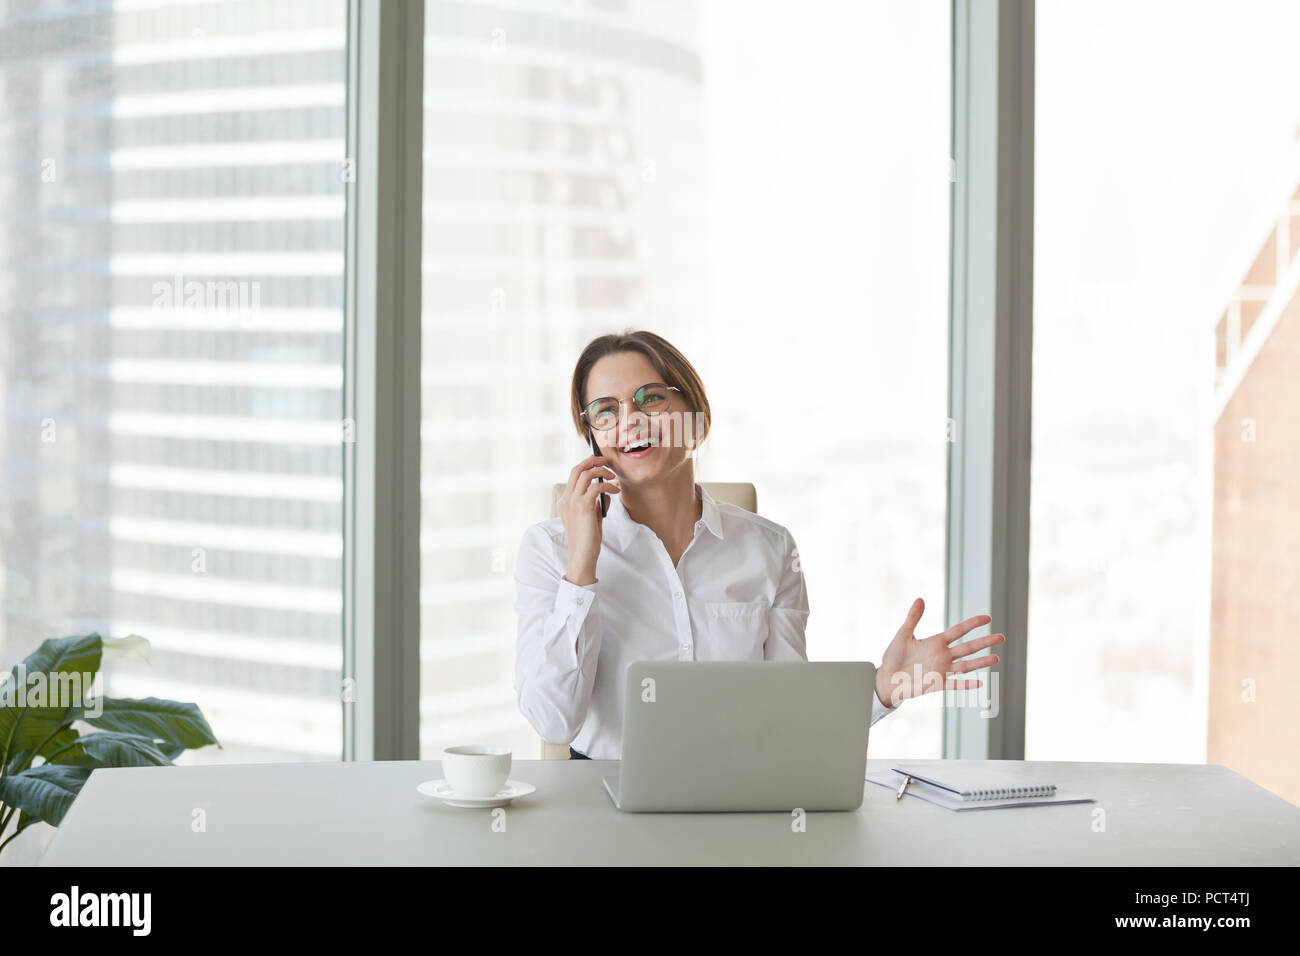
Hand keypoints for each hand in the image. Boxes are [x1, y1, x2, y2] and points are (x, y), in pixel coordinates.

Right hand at [557, 454, 619, 584]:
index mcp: (565, 501)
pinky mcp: (583, 507)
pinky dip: (608, 486)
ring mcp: (573, 502)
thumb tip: (607, 493)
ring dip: (602, 471)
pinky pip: (597, 487)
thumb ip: (596, 504)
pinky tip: (615, 492)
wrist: (582, 554)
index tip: (598, 463)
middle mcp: (566, 499)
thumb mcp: (591, 517)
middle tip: (605, 460)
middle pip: (577, 469)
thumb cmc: (587, 538)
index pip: (573, 475)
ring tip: (612, 477)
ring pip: (586, 474)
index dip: (586, 465)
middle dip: (592, 461)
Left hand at [875, 597, 1004, 706]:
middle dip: (984, 642)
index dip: (972, 624)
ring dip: (980, 662)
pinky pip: (955, 684)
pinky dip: (966, 684)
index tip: (987, 618)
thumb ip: (913, 618)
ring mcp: (942, 670)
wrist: (887, 677)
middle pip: (968, 647)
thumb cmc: (894, 656)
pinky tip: (980, 683)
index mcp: (936, 642)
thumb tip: (921, 598)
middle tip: (1001, 637)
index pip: (958, 630)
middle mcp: (943, 655)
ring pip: (966, 665)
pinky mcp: (937, 683)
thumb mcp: (903, 634)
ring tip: (996, 658)